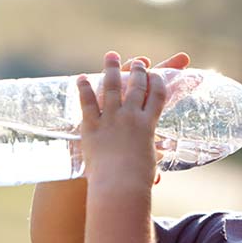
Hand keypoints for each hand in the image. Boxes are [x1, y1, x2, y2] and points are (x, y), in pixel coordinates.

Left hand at [77, 51, 173, 189]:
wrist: (119, 185)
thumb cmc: (137, 181)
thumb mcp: (148, 166)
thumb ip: (149, 163)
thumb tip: (156, 175)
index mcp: (148, 125)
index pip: (157, 95)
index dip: (158, 81)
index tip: (157, 74)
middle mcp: (130, 117)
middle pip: (136, 86)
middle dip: (138, 71)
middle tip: (138, 62)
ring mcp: (110, 119)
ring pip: (111, 87)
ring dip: (112, 70)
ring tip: (111, 56)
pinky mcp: (91, 126)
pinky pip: (87, 103)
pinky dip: (85, 88)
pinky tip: (83, 78)